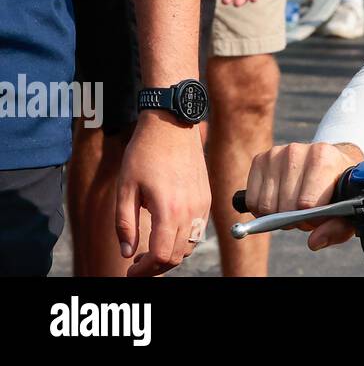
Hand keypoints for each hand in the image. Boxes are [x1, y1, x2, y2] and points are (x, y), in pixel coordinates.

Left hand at [116, 110, 210, 276]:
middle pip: (176, 256)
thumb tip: (127, 253)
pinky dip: (182, 240)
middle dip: (155, 267)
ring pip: (189, 246)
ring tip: (150, 250)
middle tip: (137, 264)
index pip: (161, 256)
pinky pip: (197, 230)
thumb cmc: (144, 153)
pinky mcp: (207, 198)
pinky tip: (165, 232)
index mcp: (168, 209)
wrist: (172, 125)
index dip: (144, 271)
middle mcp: (190, 210)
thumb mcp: (125, 189)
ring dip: (170, 255)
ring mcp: (202, 204)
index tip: (130, 272)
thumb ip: (125, 224)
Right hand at [245, 142, 363, 249]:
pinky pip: (253, 200)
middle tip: (308, 211)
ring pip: (266, 206)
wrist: (333, 160)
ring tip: (295, 204)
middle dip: (295, 218)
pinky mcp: (261, 159)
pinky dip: (263, 209)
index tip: (320, 215)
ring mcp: (277, 154)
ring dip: (279, 214)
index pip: (305, 203)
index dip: (312, 219)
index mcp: (323, 157)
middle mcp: (297, 151)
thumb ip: (337, 228)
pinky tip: (280, 200)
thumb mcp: (348, 208)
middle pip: (284, 208)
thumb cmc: (340, 187)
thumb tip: (314, 242)